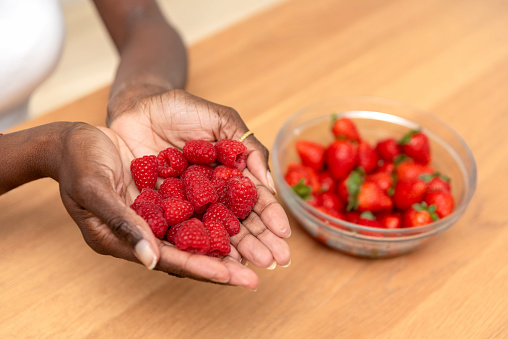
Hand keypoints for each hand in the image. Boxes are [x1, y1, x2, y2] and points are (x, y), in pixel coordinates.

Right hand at [58, 123, 259, 288]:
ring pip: (205, 229)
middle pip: (198, 250)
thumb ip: (122, 224)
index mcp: (129, 240)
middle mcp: (152, 230)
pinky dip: (225, 209)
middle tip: (271, 263)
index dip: (207, 269)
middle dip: (234, 259)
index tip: (239, 276)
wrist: (76, 138)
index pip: (175, 260)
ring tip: (270, 244)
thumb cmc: (77, 163)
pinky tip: (249, 210)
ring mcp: (163, 211)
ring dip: (237, 237)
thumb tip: (151, 261)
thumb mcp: (95, 191)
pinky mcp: (171, 191)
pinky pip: (202, 203)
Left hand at [108, 89, 291, 269]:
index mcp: (227, 178)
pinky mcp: (157, 215)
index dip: (270, 218)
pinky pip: (175, 235)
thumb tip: (268, 184)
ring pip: (211, 236)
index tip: (284, 235)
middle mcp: (209, 198)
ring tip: (249, 270)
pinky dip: (192, 250)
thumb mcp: (220, 119)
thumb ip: (246, 146)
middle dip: (258, 243)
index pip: (254, 202)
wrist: (137, 107)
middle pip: (238, 225)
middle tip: (275, 261)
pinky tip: (209, 265)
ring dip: (232, 254)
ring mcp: (184, 209)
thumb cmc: (179, 110)